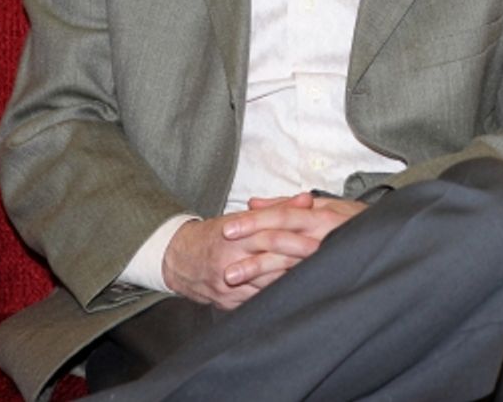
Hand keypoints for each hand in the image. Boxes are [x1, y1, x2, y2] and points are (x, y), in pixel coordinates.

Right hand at [162, 193, 366, 308]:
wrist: (179, 260)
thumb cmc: (215, 235)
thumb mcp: (242, 217)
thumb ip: (277, 209)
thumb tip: (306, 199)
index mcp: (234, 235)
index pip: (270, 235)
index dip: (296, 239)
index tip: (319, 240)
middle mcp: (229, 260)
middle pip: (270, 261)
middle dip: (298, 260)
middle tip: (323, 259)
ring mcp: (227, 285)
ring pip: (266, 285)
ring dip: (290, 280)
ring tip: (314, 276)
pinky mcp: (227, 303)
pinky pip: (256, 301)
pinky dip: (276, 296)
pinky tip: (293, 293)